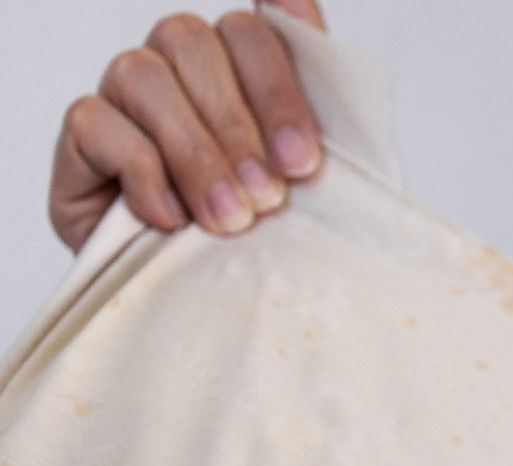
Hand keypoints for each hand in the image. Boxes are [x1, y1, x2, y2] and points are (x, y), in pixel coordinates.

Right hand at [49, 0, 327, 251]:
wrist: (198, 303)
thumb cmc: (261, 241)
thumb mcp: (313, 195)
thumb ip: (329, 139)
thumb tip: (341, 90)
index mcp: (240, 67)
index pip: (258, 24)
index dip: (280, 33)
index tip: (299, 103)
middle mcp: (178, 66)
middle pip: (193, 39)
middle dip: (241, 123)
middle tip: (272, 197)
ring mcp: (124, 95)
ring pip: (143, 76)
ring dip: (194, 152)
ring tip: (228, 218)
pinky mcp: (82, 137)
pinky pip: (97, 124)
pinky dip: (143, 173)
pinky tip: (172, 220)